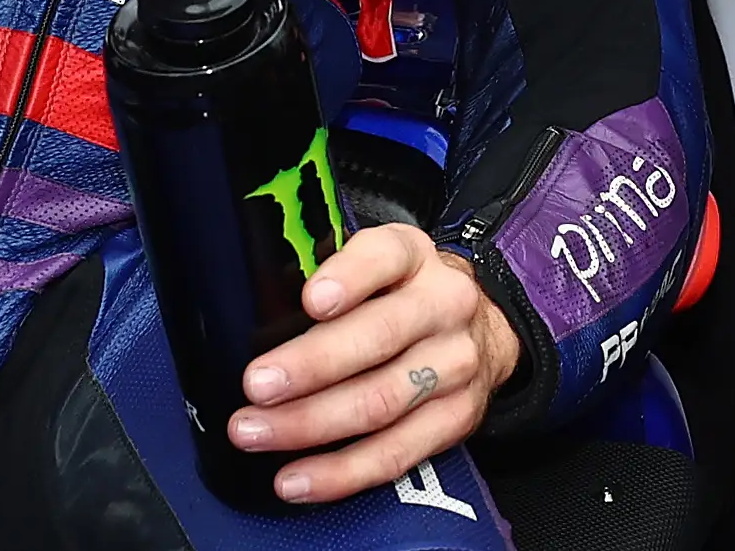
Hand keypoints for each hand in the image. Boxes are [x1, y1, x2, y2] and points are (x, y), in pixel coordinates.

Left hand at [231, 224, 521, 503]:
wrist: (479, 331)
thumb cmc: (399, 296)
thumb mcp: (371, 265)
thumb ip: (324, 279)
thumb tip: (256, 317)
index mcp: (413, 256)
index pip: (384, 257)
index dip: (348, 278)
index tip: (310, 301)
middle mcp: (444, 305)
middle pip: (379, 337)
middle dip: (311, 365)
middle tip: (256, 385)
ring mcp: (456, 364)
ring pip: (382, 401)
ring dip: (311, 424)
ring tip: (256, 433)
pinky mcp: (458, 418)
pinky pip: (396, 453)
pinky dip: (341, 472)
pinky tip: (297, 479)